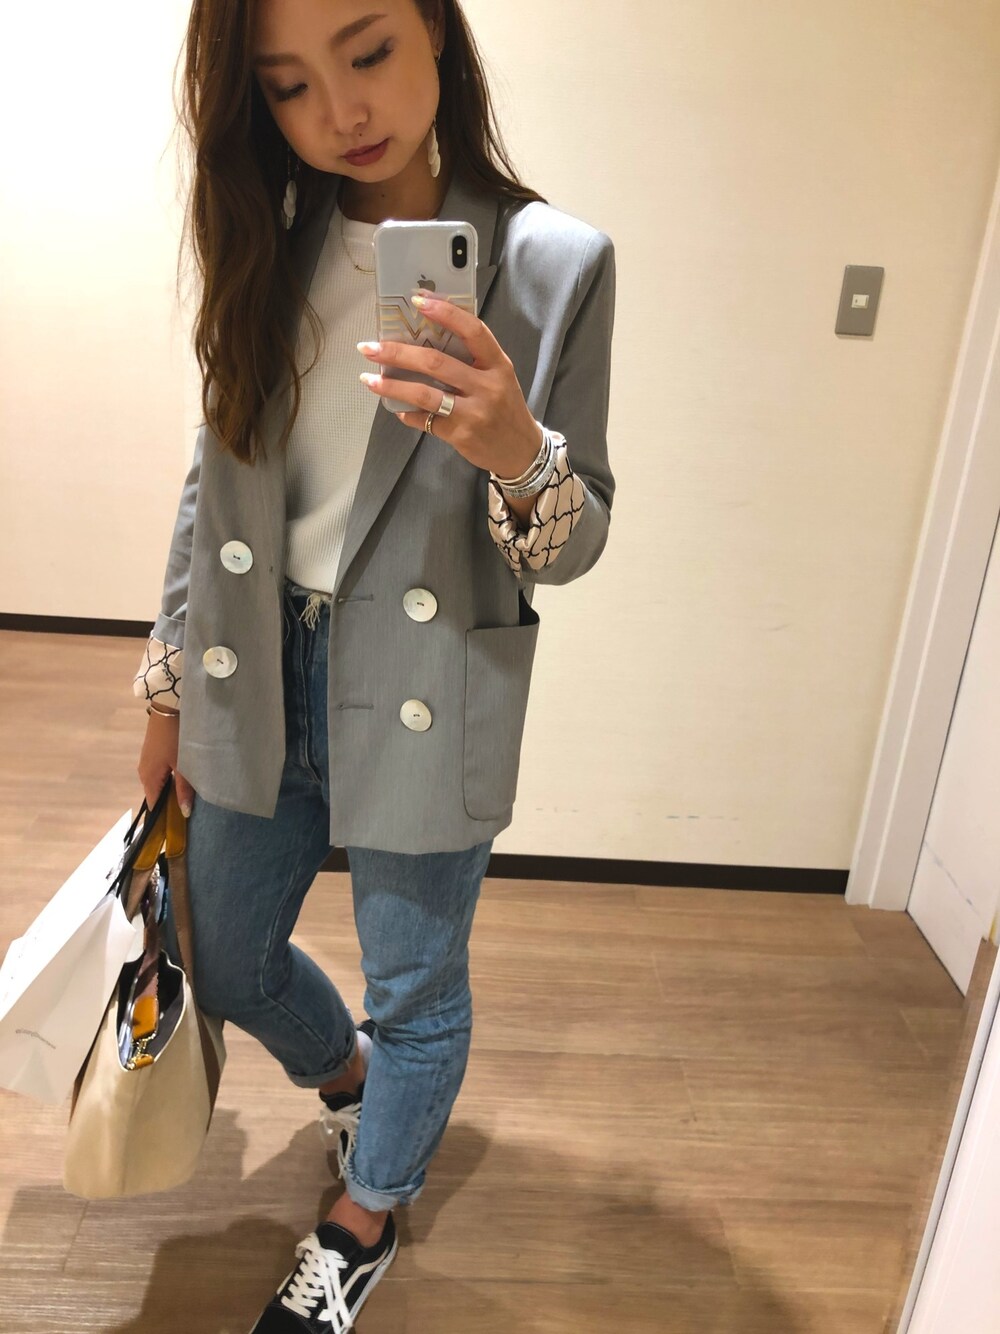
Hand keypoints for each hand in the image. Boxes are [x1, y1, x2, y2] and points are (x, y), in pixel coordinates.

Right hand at [137, 711, 195, 817]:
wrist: (169, 708)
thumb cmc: (176, 738)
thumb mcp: (183, 765)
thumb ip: (184, 789)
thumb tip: (184, 812)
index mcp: (148, 778)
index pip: (152, 805)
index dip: (163, 815)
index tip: (177, 824)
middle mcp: (143, 772)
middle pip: (155, 794)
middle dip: (169, 802)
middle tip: (187, 808)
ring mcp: (146, 762)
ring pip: (158, 782)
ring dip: (170, 789)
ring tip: (187, 794)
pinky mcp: (152, 753)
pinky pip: (159, 772)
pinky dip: (169, 778)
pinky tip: (181, 778)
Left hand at [357, 292, 541, 479]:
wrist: (521, 450)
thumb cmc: (505, 407)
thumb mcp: (499, 377)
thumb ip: (472, 359)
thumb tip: (425, 338)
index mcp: (498, 365)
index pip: (472, 331)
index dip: (445, 313)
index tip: (417, 300)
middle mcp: (487, 387)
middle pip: (436, 362)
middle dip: (397, 352)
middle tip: (369, 347)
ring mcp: (474, 413)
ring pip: (425, 394)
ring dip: (392, 386)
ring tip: (369, 379)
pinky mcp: (461, 435)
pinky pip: (425, 421)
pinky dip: (407, 413)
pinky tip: (397, 409)